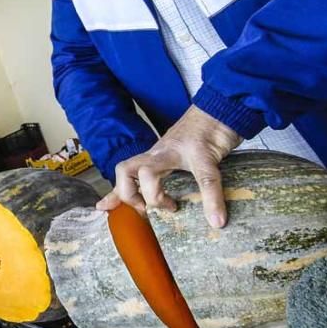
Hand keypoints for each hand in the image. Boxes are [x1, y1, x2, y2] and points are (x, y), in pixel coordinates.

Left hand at [97, 106, 242, 227]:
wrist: (222, 109)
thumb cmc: (201, 136)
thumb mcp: (181, 158)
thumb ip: (167, 175)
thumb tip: (159, 198)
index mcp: (155, 156)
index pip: (125, 171)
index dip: (114, 193)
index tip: (104, 209)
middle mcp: (161, 153)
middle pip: (125, 170)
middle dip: (130, 196)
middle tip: (150, 210)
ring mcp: (179, 151)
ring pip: (149, 172)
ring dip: (156, 197)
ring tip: (174, 208)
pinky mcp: (205, 153)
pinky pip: (206, 180)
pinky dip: (212, 201)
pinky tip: (218, 218)